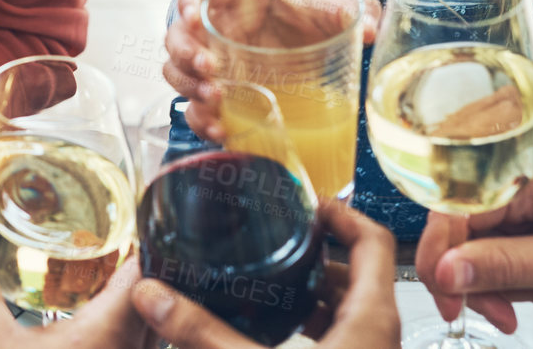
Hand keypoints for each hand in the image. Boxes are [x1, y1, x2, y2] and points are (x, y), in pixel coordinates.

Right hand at [0, 204, 150, 348]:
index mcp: (108, 339)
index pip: (147, 277)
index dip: (143, 241)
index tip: (130, 212)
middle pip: (153, 307)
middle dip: (137, 271)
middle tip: (115, 236)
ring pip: (140, 335)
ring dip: (125, 304)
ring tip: (101, 272)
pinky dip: (109, 331)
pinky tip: (78, 322)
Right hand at [132, 199, 399, 348]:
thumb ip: (202, 333)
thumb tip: (153, 295)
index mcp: (373, 320)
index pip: (372, 239)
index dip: (338, 210)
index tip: (299, 198)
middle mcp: (379, 337)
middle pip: (355, 272)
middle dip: (308, 250)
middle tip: (266, 233)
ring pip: (346, 308)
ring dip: (307, 289)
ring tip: (261, 276)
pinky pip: (337, 339)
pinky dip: (308, 326)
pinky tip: (269, 330)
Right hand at [163, 0, 378, 137]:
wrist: (294, 39)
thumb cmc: (298, 16)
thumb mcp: (317, 8)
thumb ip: (340, 11)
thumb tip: (370, 26)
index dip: (186, 0)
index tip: (193, 13)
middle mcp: (208, 29)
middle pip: (176, 35)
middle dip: (187, 53)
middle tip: (211, 68)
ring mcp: (207, 62)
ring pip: (176, 72)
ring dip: (189, 87)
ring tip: (216, 101)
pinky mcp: (214, 92)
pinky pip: (193, 106)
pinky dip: (200, 119)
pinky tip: (220, 130)